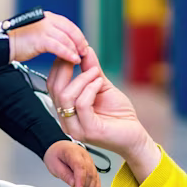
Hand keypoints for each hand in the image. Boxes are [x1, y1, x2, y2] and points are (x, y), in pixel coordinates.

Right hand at [8, 11, 87, 63]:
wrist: (3, 44)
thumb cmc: (20, 41)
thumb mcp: (39, 33)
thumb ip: (52, 34)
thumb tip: (66, 42)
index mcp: (47, 17)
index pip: (68, 25)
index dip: (78, 35)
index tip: (83, 44)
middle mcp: (46, 20)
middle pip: (70, 30)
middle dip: (80, 42)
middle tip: (84, 52)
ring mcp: (43, 29)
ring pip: (66, 38)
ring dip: (75, 49)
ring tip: (79, 58)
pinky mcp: (39, 39)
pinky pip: (58, 47)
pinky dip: (67, 53)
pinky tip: (73, 59)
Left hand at [43, 140, 99, 186]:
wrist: (57, 147)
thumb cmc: (55, 153)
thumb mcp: (54, 163)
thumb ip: (64, 173)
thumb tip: (73, 183)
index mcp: (73, 152)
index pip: (80, 166)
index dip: (80, 179)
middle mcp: (84, 156)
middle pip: (89, 173)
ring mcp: (89, 161)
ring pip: (94, 177)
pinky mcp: (90, 166)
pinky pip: (96, 177)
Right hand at [47, 48, 160, 183]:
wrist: (134, 136)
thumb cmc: (119, 114)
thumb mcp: (102, 86)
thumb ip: (91, 70)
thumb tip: (85, 49)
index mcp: (66, 110)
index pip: (52, 85)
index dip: (59, 66)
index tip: (72, 50)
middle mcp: (66, 120)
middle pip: (54, 89)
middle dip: (65, 68)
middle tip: (79, 56)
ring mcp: (76, 128)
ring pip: (66, 97)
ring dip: (81, 79)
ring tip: (96, 72)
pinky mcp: (89, 131)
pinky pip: (82, 104)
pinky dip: (90, 89)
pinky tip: (99, 83)